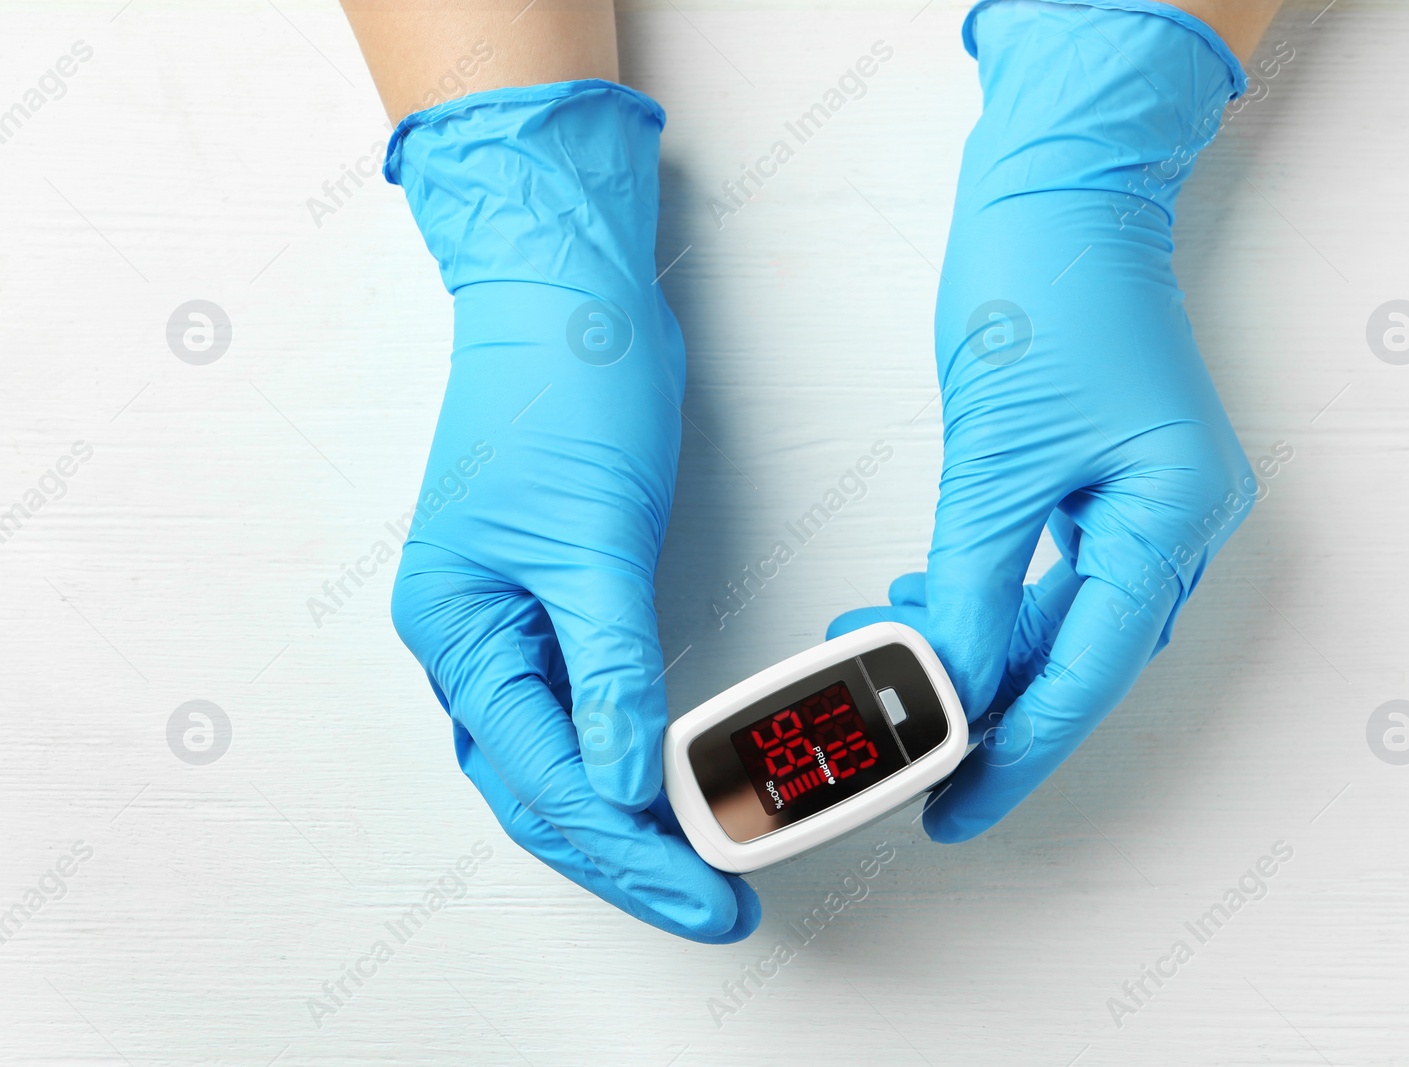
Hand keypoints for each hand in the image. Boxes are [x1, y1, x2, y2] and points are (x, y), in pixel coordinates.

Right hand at [385, 82, 758, 940]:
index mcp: (458, 631)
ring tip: (703, 859)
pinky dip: (631, 754)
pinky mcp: (559, 598)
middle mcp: (474, 642)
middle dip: (629, 855)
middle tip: (714, 897)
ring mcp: (513, 623)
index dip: (629, 849)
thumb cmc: (557, 390)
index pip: (545, 779)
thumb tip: (629, 777)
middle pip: (542, 789)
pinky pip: (586, 707)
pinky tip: (670, 784)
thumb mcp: (589, 534)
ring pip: (559, 760)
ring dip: (629, 817)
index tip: (706, 887)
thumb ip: (608, 664)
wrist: (566, 296)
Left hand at [833, 1, 1256, 842]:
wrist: (1063, 185)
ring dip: (982, 648)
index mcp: (1173, 516)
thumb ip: (975, 582)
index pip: (1090, 673)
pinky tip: (929, 599)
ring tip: (893, 666)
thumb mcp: (996, 456)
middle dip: (994, 708)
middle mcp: (1180, 519)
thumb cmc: (1045, 287)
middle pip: (1084, 657)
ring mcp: (1154, 497)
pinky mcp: (1115, 474)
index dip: (1020, 752)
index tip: (958, 806)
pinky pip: (1058, 570)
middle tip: (916, 755)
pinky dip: (994, 596)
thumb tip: (951, 679)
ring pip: (1065, 619)